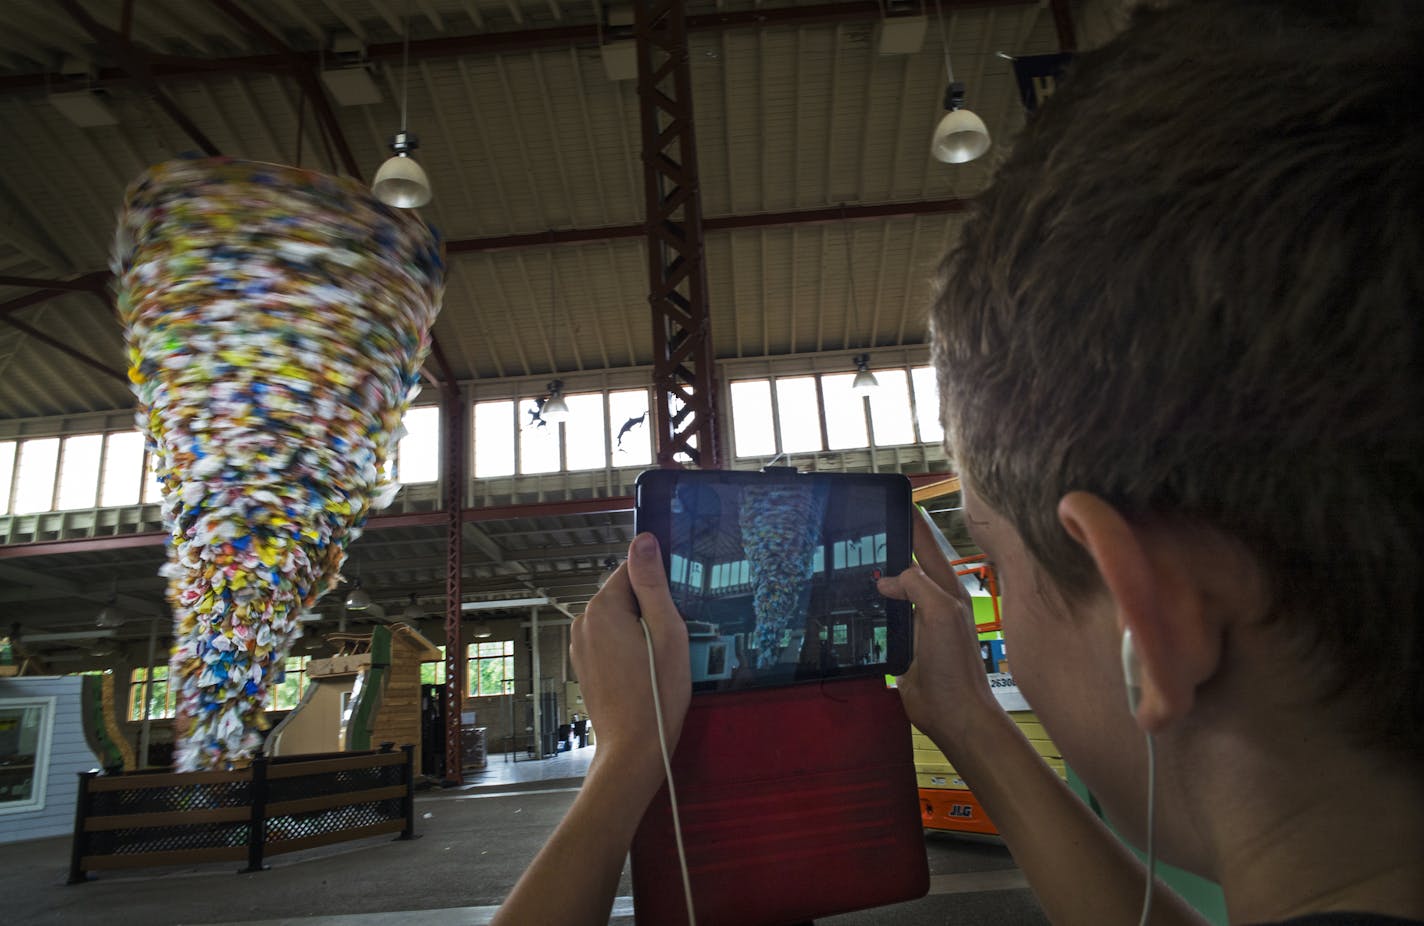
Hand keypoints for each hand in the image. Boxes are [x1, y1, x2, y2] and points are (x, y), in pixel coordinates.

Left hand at [572, 533, 690, 784]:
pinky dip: (629, 648)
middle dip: (650, 611)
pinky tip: (643, 672)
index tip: (673, 614)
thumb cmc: (656, 694)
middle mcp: (584, 621)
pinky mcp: (584, 663)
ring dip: (640, 630)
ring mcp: (580, 644)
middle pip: (625, 595)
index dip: (659, 590)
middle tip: (669, 644)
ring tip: (656, 662)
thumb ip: (653, 583)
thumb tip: (643, 541)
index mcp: (603, 608)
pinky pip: (611, 639)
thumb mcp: (668, 632)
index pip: (634, 571)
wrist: (633, 747)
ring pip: (619, 618)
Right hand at [877, 507, 998, 753]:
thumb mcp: (940, 612)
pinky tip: (855, 600)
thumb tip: (888, 579)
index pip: (926, 545)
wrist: (954, 714)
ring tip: (853, 556)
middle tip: (865, 524)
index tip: (895, 499)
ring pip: (895, 589)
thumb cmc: (955, 664)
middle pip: (908, 563)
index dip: (911, 522)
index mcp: (946, 589)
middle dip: (891, 542)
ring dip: (877, 573)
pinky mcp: (903, 645)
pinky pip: (885, 617)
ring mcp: (918, 623)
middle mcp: (933, 601)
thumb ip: (918, 585)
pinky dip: (870, 605)